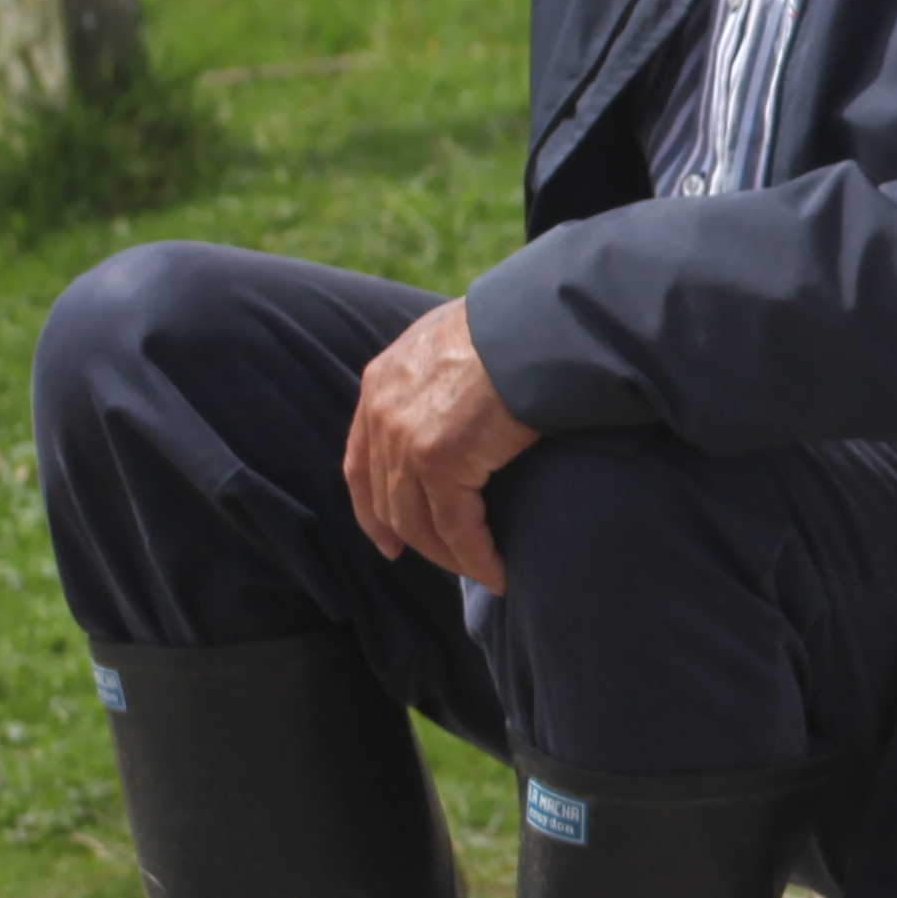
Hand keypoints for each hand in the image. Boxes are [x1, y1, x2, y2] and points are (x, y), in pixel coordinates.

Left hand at [344, 297, 537, 588]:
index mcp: (381, 382)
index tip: (389, 542)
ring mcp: (406, 439)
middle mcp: (382, 413)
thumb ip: (440, 375)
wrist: (535, 324)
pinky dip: (476, 558)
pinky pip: (456, 529)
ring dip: (450, 556)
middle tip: (448, 562)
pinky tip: (497, 573)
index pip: (361, 463)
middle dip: (415, 540)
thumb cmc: (515, 327)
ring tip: (482, 570)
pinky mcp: (441, 461)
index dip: (372, 511)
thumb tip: (460, 403)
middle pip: (387, 500)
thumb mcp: (456, 341)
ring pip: (417, 523)